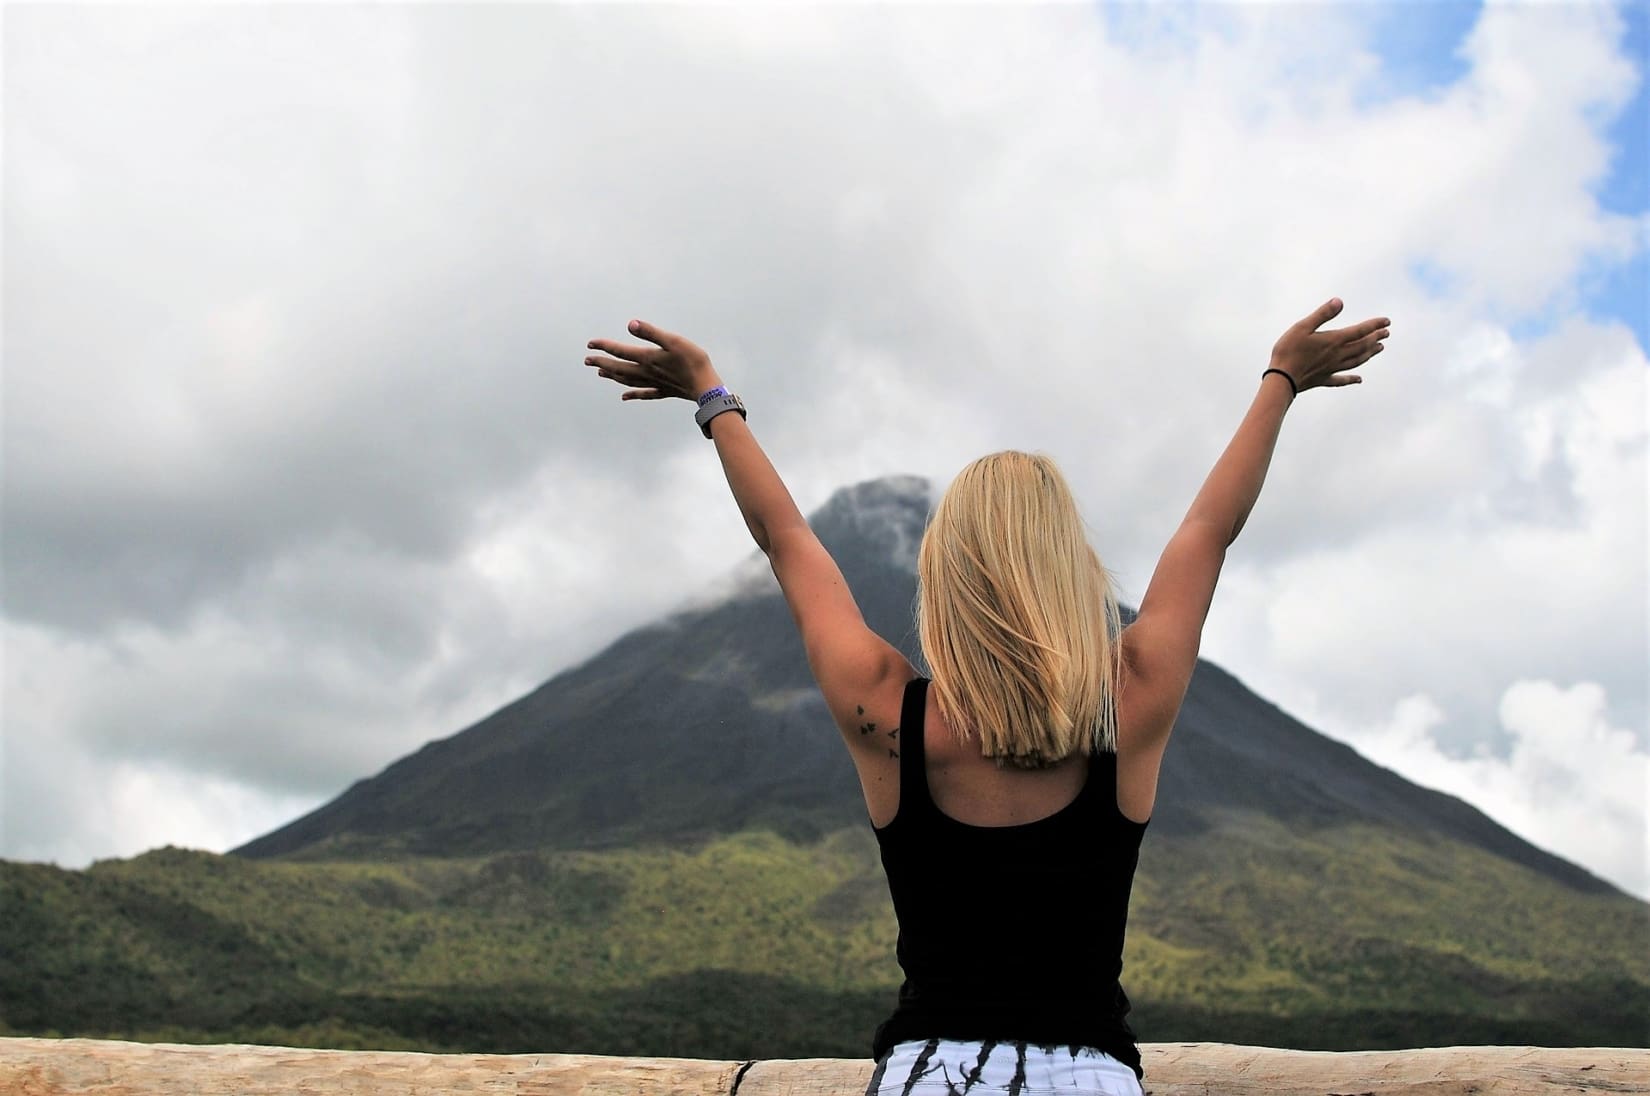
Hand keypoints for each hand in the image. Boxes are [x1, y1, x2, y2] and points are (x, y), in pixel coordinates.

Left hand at [585, 319, 721, 401]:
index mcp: (647, 359)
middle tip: (587, 360)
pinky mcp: (664, 391)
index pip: (620, 352)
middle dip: (602, 363)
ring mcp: (654, 383)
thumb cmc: (693, 361)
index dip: (604, 346)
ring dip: (613, 376)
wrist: (707, 386)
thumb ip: (651, 332)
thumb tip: (631, 324)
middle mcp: (647, 373)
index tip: (590, 343)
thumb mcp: (673, 341)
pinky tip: (625, 397)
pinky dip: (632, 394)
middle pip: (619, 368)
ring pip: (627, 381)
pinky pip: (644, 394)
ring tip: (600, 373)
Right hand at [1269, 299, 1390, 392]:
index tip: (1387, 321)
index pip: (1360, 331)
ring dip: (1369, 354)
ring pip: (1357, 360)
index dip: (1374, 325)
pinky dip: (1352, 379)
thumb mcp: (1302, 327)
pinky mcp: (1323, 379)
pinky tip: (1359, 379)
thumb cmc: (1289, 350)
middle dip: (1375, 338)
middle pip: (1362, 346)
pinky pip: (1341, 379)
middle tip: (1386, 333)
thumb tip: (1339, 301)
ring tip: (1379, 348)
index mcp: (1334, 340)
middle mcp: (1337, 355)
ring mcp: (1332, 368)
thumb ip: (1322, 314)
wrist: (1281, 379)